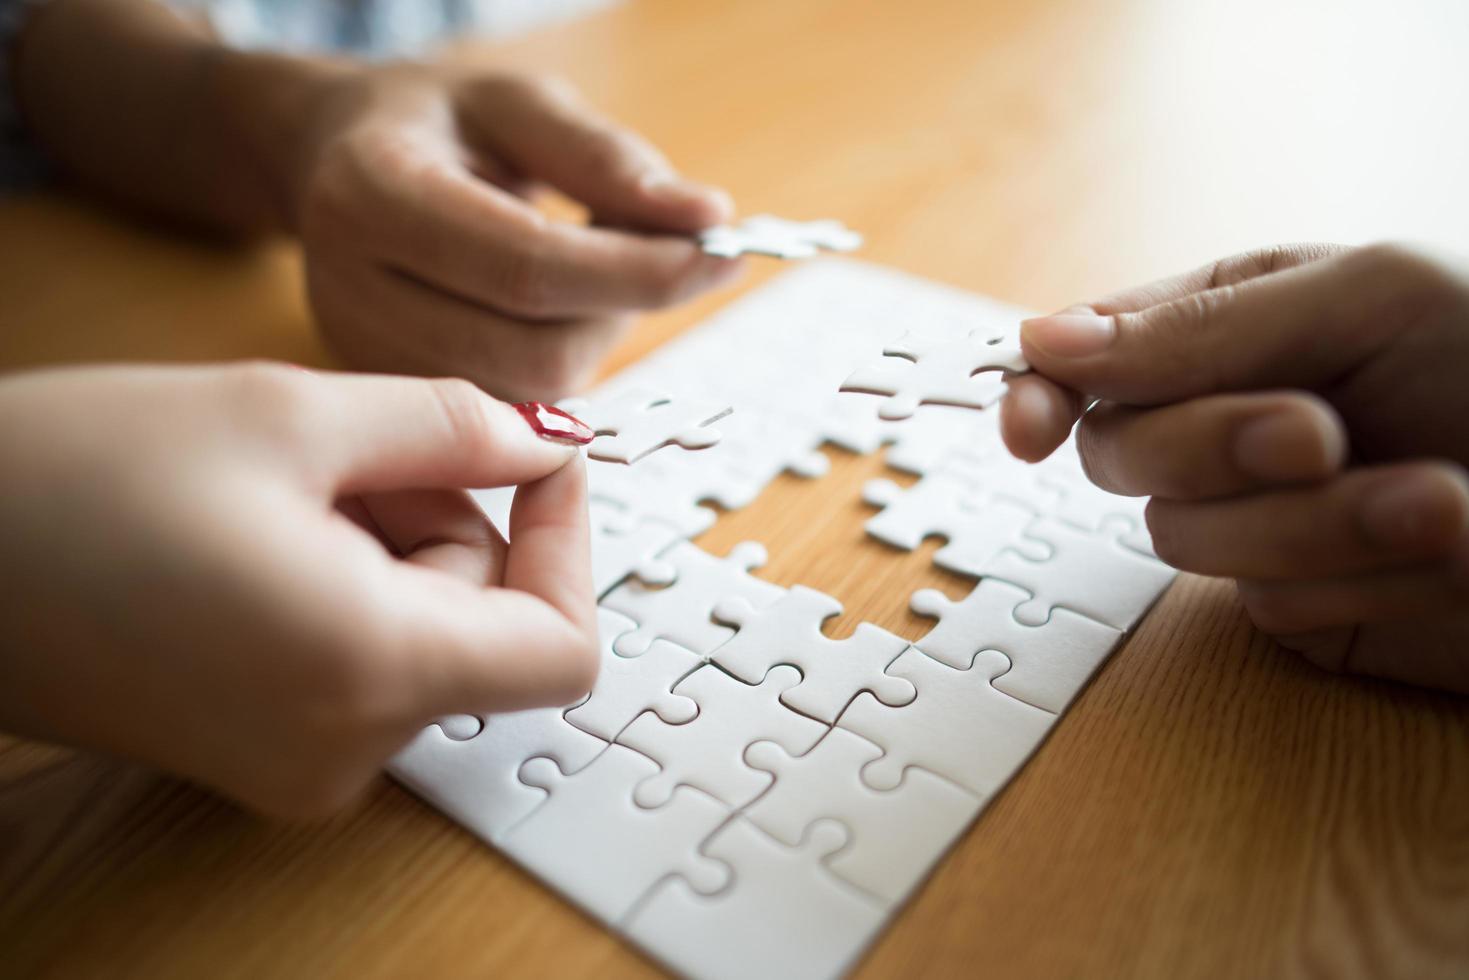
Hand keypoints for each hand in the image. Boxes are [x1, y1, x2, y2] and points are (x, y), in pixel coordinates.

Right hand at [0, 363, 598, 816]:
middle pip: (485, 622)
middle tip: (341, 447)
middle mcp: (343, 751)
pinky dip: (347, 581)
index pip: (563, 648)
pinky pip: (362, 658)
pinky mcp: (260, 750)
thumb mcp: (290, 415)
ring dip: (388, 537)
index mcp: (368, 675)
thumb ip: (454, 425)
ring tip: (275, 483)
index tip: (541, 459)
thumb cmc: (73, 479)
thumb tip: (551, 439)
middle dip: (443, 513)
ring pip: (423, 629)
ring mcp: (297, 763)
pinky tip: (255, 528)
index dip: (570, 543)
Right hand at [290, 66, 740, 398]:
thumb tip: (704, 218)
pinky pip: (516, 410)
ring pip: (534, 393)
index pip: (528, 265)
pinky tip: (558, 307)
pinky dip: (564, 359)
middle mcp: (352, 290)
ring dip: (597, 337)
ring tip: (595, 270)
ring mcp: (368, 359)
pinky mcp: (396, 399)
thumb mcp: (520, 104)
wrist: (336, 163)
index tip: (720, 252)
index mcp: (371, 194)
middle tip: (661, 254)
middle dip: (625, 308)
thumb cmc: (438, 126)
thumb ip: (607, 158)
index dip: (638, 269)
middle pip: (535, 348)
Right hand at [1002, 243, 1468, 693]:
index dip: (1041, 393)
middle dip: (1215, 446)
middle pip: (1119, 452)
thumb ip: (1200, 326)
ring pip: (1182, 539)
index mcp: (1225, 327)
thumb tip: (1045, 343)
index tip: (1029, 428)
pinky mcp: (1297, 602)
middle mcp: (1222, 422)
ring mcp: (1254, 518)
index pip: (1088, 362)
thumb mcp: (1366, 300)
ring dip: (1312, 526)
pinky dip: (1354, 580)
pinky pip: (1264, 604)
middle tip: (1318, 434)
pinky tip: (1434, 554)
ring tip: (1433, 502)